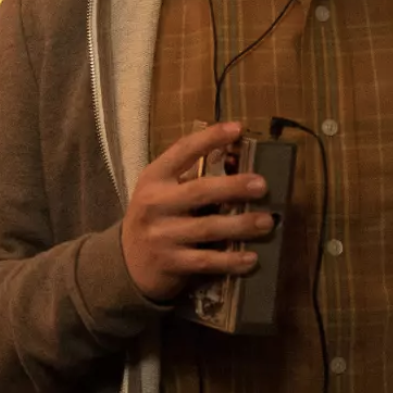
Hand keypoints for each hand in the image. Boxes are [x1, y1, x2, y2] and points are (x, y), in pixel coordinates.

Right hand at [121, 122, 273, 302]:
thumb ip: (188, 178)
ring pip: (208, 228)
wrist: (125, 263)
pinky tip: (251, 258)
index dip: (210, 138)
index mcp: (154, 178)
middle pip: (199, 191)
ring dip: (241, 225)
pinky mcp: (170, 263)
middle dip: (233, 187)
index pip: (182, 151)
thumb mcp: (160, 192)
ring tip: (266, 222)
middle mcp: (155, 204)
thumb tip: (236, 162)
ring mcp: (161, 235)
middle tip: (262, 185)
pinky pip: (206, 260)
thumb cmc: (155, 218)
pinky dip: (231, 260)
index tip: (237, 129)